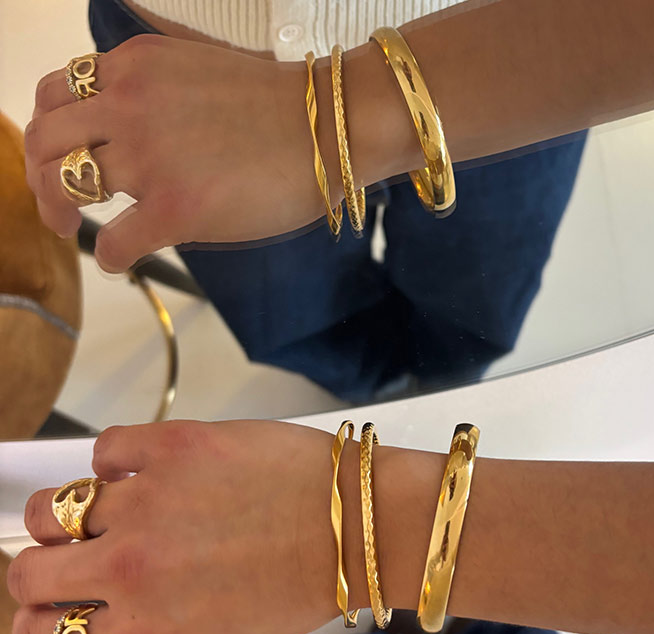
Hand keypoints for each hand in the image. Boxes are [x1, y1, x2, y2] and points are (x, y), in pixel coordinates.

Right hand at [7, 420, 349, 633]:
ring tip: (113, 509)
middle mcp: (130, 571)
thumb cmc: (300, 584)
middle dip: (43, 568)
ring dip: (72, 514)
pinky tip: (148, 471)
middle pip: (25, 572)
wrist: (353, 522)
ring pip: (51, 508)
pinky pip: (105, 449)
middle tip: (74, 556)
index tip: (50, 608)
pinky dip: (117, 461)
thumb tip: (100, 619)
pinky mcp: (170, 446)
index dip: (39, 623)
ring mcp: (145, 502)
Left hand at [24, 35, 329, 271]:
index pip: (57, 94)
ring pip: (67, 187)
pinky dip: (110, 257)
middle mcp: (128, 105)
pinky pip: (114, 242)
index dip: (49, 132)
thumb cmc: (282, 106)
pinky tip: (122, 262)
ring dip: (62, 213)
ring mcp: (149, 158)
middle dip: (40, 177)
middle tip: (57, 208)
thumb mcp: (200, 67)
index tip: (61, 159)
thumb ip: (155, 84)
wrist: (329, 128)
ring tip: (76, 231)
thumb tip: (136, 114)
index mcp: (134, 67)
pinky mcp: (174, 209)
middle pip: (46, 140)